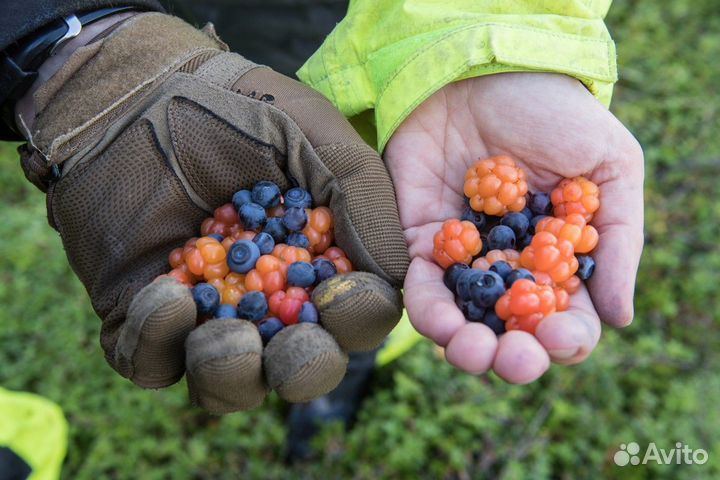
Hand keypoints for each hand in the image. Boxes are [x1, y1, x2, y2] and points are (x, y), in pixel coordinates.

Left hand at [20, 13, 407, 411]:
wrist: (140, 92)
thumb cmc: (239, 108)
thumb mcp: (316, 135)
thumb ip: (364, 197)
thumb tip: (394, 275)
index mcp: (320, 265)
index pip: (356, 314)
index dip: (357, 318)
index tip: (339, 292)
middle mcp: (269, 301)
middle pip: (300, 367)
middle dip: (304, 367)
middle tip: (293, 342)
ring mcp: (204, 314)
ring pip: (228, 386)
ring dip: (232, 373)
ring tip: (224, 333)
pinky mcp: (141, 316)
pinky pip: (151, 363)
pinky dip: (158, 344)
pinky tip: (164, 294)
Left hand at [384, 73, 643, 382]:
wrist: (482, 70)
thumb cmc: (555, 113)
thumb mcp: (610, 167)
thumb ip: (618, 240)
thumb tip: (618, 317)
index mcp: (559, 258)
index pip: (567, 318)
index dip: (566, 339)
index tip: (559, 337)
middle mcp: (511, 266)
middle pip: (511, 333)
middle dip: (513, 357)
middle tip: (513, 359)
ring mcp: (464, 256)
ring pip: (462, 320)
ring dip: (464, 346)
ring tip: (469, 349)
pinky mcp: (419, 240)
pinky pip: (419, 285)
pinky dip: (426, 308)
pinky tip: (440, 319)